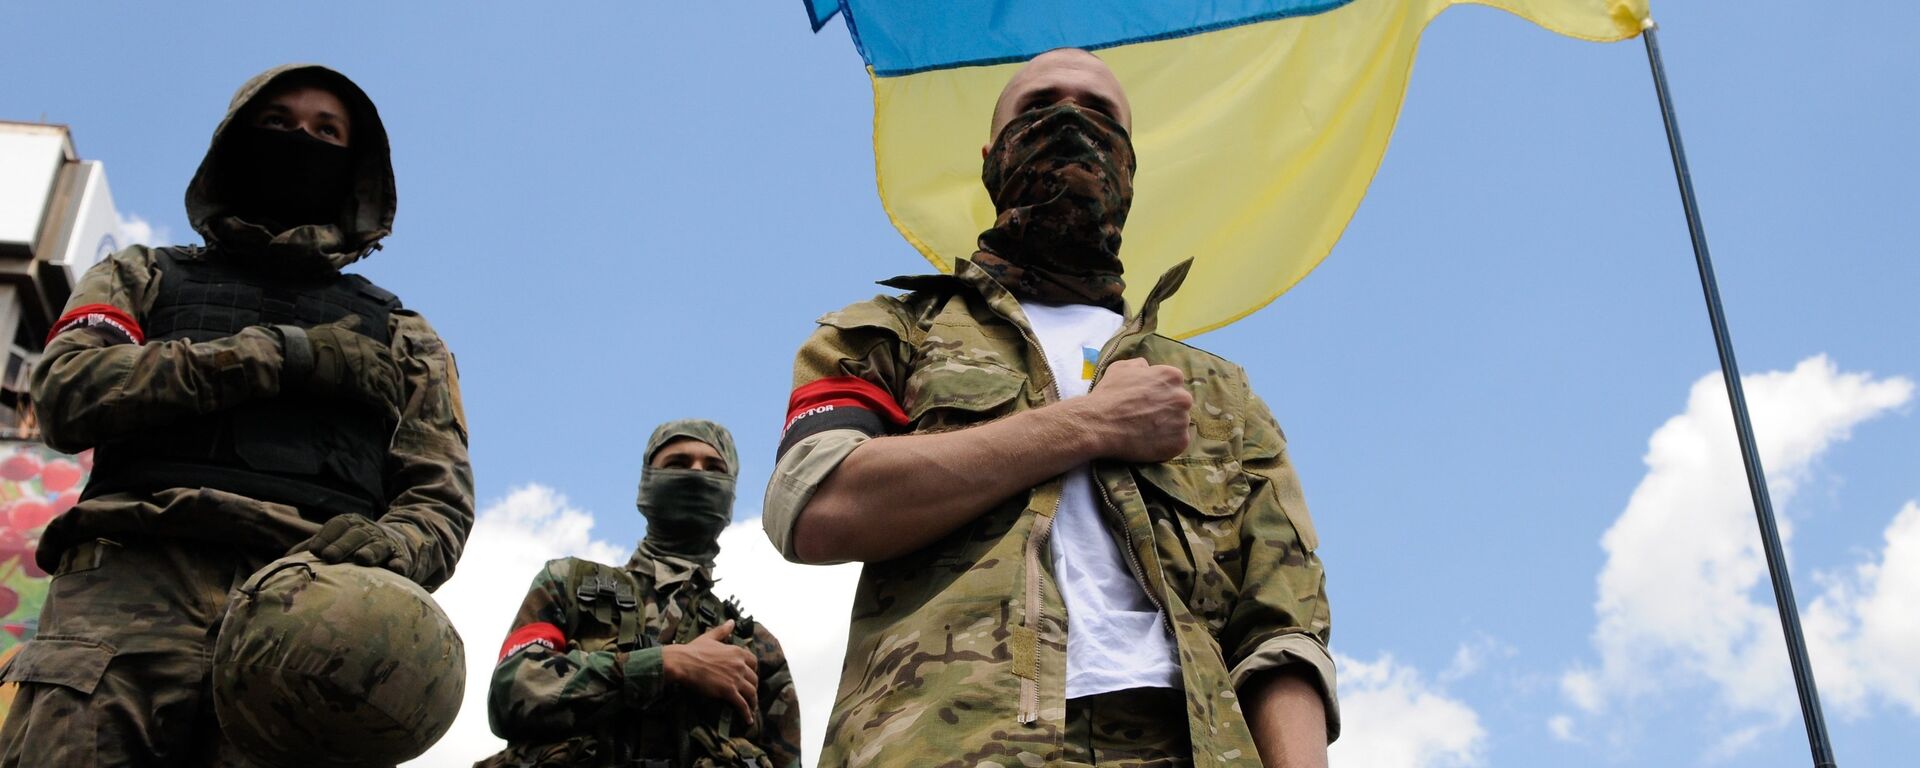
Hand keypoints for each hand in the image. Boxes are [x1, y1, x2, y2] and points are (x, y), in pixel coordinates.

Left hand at [291, 513, 413, 575]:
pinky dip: (399, 565)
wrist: (398, 542)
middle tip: (329, 557)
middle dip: (342, 545)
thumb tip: (284, 560)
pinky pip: (402, 561)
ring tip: (362, 559)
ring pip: (378, 546)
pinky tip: (396, 570)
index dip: (326, 536)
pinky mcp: (403, 558)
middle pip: (356, 535)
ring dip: (370, 552)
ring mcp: (387, 544)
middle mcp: (369, 531)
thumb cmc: (356, 545)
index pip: (337, 525)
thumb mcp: (337, 540)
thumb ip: (313, 547)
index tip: (315, 551)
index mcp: (351, 524)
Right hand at [296, 317, 403, 421]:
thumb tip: (356, 318)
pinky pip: (381, 400)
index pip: (388, 358)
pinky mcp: (362, 388)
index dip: (392, 370)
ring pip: (390, 388)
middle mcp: (372, 356)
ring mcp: (369, 372)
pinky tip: (391, 417)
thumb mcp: (334, 327)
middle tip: (398, 399)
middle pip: (393, 374)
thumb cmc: (314, 341)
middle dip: (397, 387)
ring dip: (394, 400)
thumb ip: (347, 324)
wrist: (302, 353)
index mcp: (367, 342)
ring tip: (396, 410)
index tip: (393, 380)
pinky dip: (388, 410)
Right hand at [662, 620, 757, 724]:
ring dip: (753, 701)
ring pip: (751, 692)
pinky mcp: (729, 691)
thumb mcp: (710, 637)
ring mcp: (736, 678)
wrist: (683, 662)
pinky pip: (742, 704)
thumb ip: (723, 630)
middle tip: (750, 694)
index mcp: (737, 651)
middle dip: (753, 687)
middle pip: (754, 678)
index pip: (754, 662)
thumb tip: (732, 621)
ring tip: (751, 708)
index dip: (753, 670)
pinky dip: (747, 713)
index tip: (750, 676)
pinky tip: (748, 720)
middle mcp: (740, 664)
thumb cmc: (694, 650)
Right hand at [1078, 357, 1191, 461]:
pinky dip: (1166, 444)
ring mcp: (1183, 421)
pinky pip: (1177, 443)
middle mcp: (1182, 397)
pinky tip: (1148, 442)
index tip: (1146, 401)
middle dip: (1166, 409)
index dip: (1159, 393)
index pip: (1173, 384)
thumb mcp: (1120, 368)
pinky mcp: (1179, 442)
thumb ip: (1139, 365)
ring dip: (1167, 427)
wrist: (1098, 424)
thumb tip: (1147, 367)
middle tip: (1146, 417)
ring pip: (1179, 424)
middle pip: (1179, 404)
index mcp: (1172, 376)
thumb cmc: (1108, 395)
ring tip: (1145, 431)